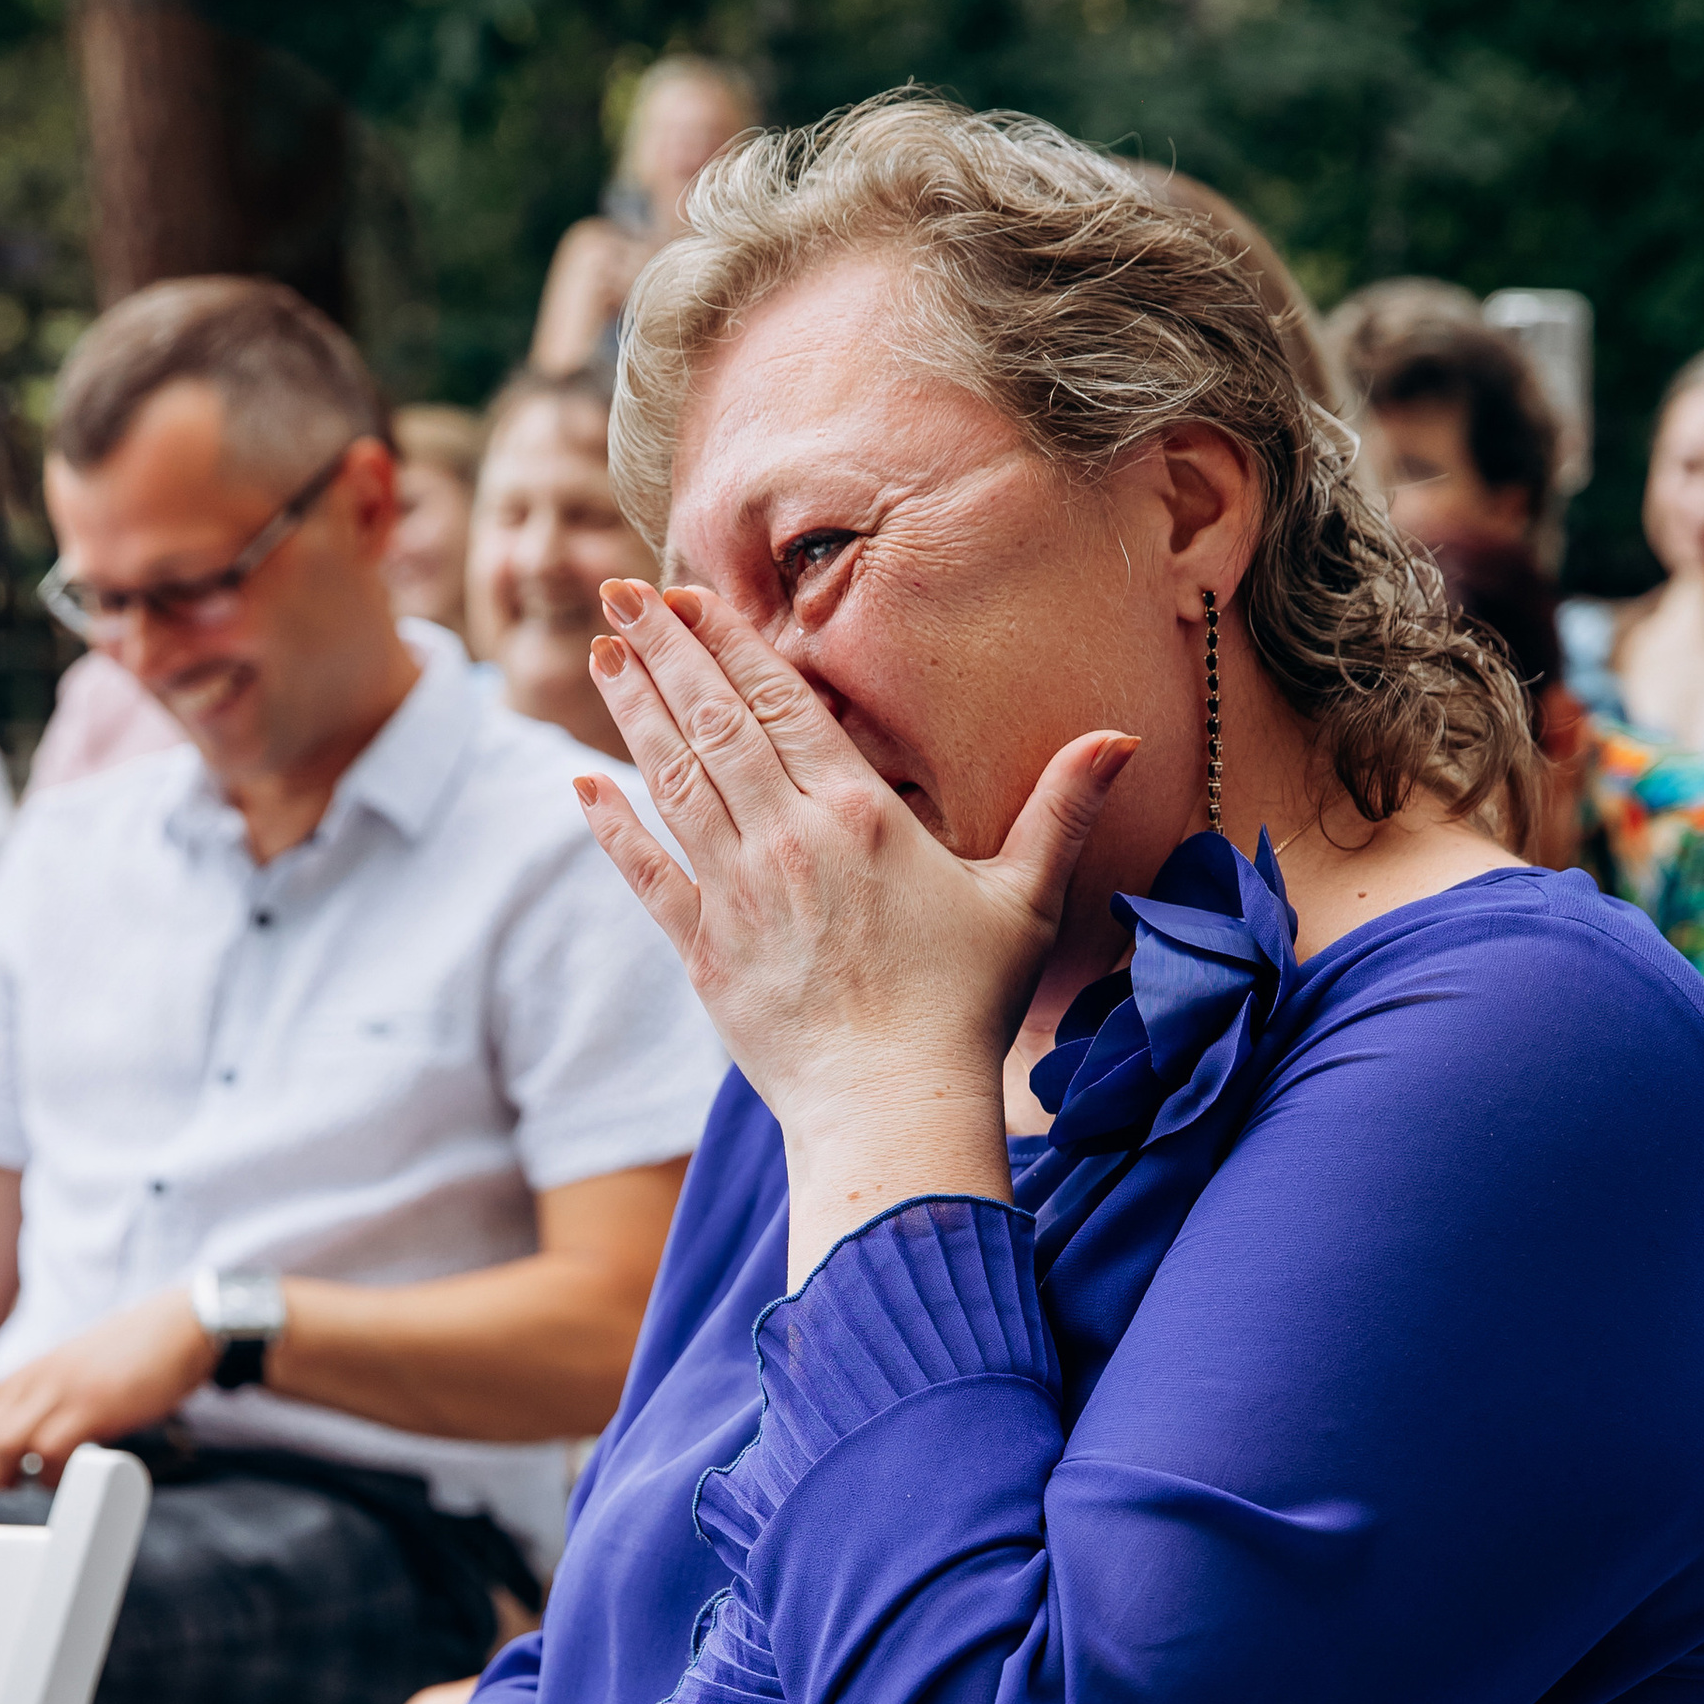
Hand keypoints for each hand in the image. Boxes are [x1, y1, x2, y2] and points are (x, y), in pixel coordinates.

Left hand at [0, 1287, 213, 1490]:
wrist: (182, 1327)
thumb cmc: (132, 1362)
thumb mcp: (73, 1382)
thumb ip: (45, 1410)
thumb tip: (26, 1462)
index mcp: (23, 1380)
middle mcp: (30, 1383)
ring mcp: (59, 1392)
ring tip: (9, 1514)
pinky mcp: (92, 1404)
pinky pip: (49, 1450)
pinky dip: (47, 1480)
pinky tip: (63, 1490)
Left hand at [581, 581, 1133, 1136]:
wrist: (894, 1108)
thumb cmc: (966, 1007)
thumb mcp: (1024, 898)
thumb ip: (1061, 808)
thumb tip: (1121, 735)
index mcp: (860, 814)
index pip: (782, 703)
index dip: (729, 642)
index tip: (685, 596)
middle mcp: (788, 840)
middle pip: (715, 724)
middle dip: (663, 653)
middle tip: (617, 596)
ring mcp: (737, 895)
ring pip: (674, 783)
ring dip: (634, 715)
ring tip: (600, 657)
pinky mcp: (704, 952)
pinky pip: (647, 875)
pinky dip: (612, 828)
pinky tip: (582, 785)